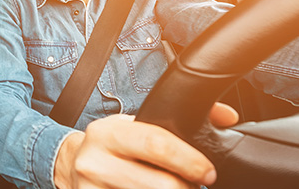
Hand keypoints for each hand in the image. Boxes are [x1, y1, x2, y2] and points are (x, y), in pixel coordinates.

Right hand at [53, 102, 238, 188]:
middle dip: (187, 188)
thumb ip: (180, 119)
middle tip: (193, 186)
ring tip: (174, 188)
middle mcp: (94, 161)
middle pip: (161, 185)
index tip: (208, 172)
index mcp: (107, 133)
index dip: (190, 161)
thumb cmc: (112, 146)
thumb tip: (227, 117)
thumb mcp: (135, 125)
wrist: (70, 165)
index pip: (157, 144)